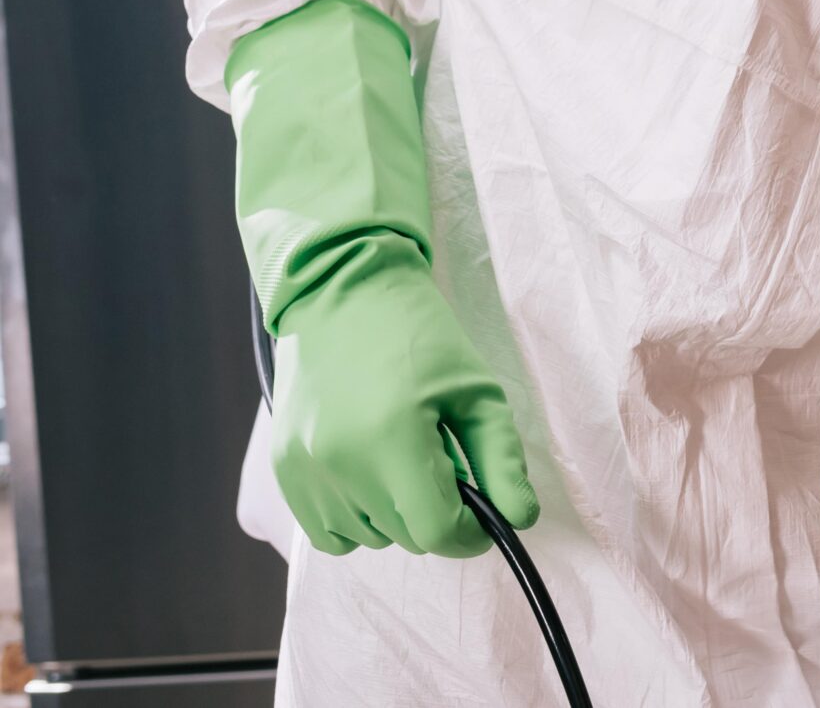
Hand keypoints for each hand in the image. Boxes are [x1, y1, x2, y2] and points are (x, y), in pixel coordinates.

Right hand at [268, 236, 538, 556]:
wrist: (343, 295)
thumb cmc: (420, 337)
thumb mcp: (477, 392)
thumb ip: (501, 460)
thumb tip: (519, 519)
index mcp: (392, 440)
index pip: (437, 533)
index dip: (471, 532)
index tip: (483, 511)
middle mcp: (340, 464)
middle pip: (407, 537)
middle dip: (437, 511)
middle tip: (442, 458)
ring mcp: (305, 471)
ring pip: (369, 538)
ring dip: (396, 515)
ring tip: (403, 455)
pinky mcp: (284, 471)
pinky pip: (328, 534)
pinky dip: (357, 520)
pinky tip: (371, 473)